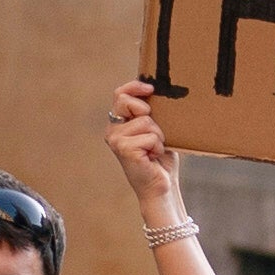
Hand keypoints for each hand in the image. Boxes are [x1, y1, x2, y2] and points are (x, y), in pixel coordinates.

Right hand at [102, 83, 183, 215]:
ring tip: (154, 150)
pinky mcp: (124, 149)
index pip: (120, 94)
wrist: (161, 187)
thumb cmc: (160, 159)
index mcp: (118, 124)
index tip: (151, 88)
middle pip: (127, 102)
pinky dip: (158, 146)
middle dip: (147, 113)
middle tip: (155, 133)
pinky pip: (150, 136)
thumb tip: (157, 92)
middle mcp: (113, 130)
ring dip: (158, 136)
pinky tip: (153, 157)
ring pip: (146, 121)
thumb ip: (151, 114)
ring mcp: (116, 139)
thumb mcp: (157, 130)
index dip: (134, 87)